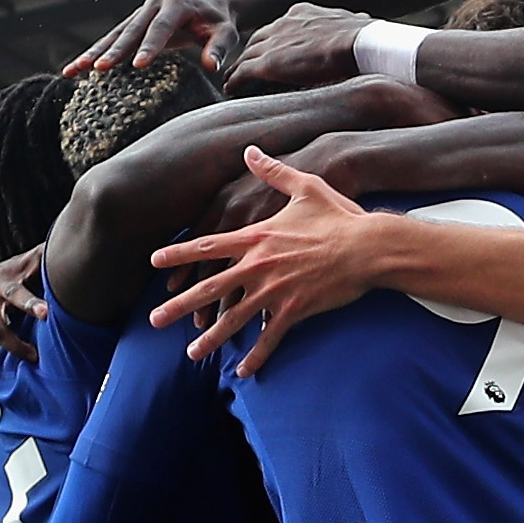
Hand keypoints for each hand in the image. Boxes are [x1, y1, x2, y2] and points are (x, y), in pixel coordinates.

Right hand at [74, 0, 244, 78]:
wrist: (211, 9)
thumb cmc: (220, 24)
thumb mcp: (227, 35)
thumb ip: (220, 49)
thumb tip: (212, 67)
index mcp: (175, 5)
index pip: (161, 28)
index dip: (149, 46)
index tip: (138, 65)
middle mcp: (153, 6)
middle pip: (130, 31)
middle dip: (113, 51)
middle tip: (98, 68)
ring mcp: (140, 14)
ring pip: (114, 36)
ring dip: (93, 53)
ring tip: (73, 71)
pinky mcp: (133, 25)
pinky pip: (112, 41)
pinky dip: (94, 54)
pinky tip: (76, 70)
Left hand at [147, 149, 394, 375]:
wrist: (369, 247)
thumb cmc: (339, 216)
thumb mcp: (304, 186)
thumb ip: (273, 171)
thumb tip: (251, 150)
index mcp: (255, 236)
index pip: (207, 247)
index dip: (179, 255)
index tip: (155, 263)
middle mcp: (257, 265)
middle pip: (210, 288)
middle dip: (180, 306)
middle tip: (155, 321)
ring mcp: (274, 290)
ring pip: (234, 318)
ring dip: (211, 339)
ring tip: (192, 354)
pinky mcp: (295, 309)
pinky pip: (269, 337)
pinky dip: (256, 356)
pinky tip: (242, 372)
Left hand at [223, 3, 371, 92]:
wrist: (359, 43)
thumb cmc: (365, 38)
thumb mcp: (354, 24)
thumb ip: (348, 28)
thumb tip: (366, 27)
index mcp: (304, 13)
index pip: (281, 27)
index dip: (275, 40)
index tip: (273, 50)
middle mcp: (283, 23)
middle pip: (258, 39)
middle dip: (252, 52)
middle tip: (246, 66)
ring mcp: (273, 42)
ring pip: (247, 56)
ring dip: (240, 67)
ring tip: (234, 79)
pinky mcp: (268, 63)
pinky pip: (243, 73)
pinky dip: (235, 81)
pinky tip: (230, 89)